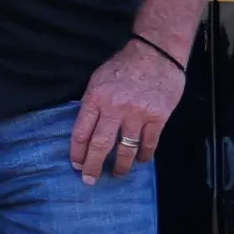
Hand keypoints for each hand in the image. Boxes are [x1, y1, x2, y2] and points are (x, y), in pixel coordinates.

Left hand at [73, 36, 184, 181]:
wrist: (156, 53)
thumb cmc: (123, 66)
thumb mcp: (97, 80)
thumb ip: (91, 104)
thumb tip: (86, 128)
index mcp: (94, 99)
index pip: (80, 132)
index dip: (77, 152)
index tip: (75, 164)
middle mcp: (114, 108)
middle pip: (100, 145)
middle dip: (93, 165)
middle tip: (89, 180)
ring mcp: (137, 114)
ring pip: (125, 148)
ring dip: (120, 165)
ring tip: (116, 174)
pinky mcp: (158, 117)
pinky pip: (149, 143)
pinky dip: (143, 155)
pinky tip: (139, 161)